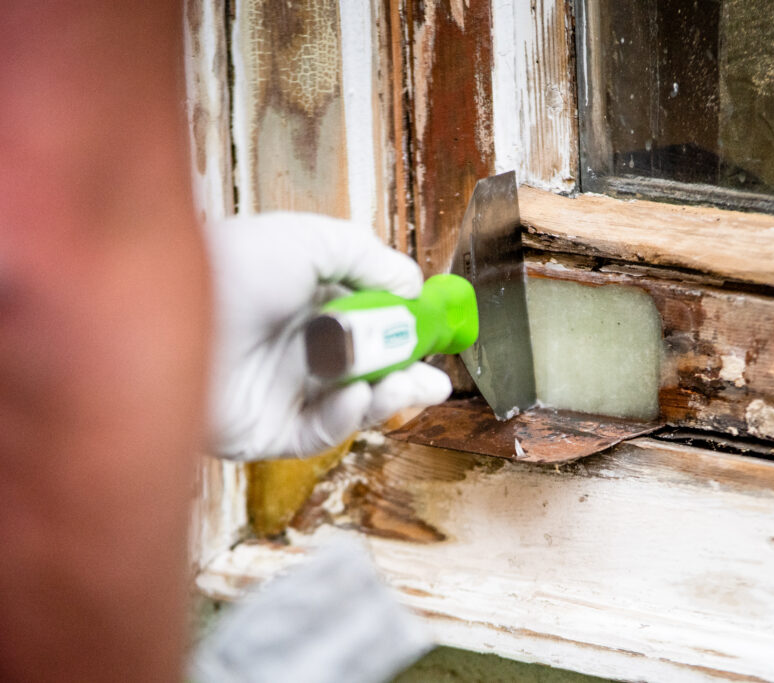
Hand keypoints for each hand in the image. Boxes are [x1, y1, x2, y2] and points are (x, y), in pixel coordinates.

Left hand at [205, 212, 451, 460]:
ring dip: (388, 397)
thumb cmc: (232, 265)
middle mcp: (295, 348)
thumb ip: (368, 258)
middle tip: (437, 379)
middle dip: (407, 375)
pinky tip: (357, 395)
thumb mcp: (311, 239)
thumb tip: (413, 284)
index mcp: (305, 303)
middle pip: (366, 370)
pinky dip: (346, 416)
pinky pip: (320, 431)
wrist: (168, 314)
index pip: (368, 323)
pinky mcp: (266, 432)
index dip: (405, 331)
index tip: (437, 334)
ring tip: (413, 385)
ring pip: (352, 405)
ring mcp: (281, 391)